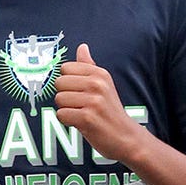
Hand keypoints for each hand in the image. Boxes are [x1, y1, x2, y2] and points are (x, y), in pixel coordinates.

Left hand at [54, 44, 142, 164]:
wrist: (126, 137)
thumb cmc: (110, 111)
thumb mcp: (104, 85)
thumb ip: (89, 67)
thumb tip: (82, 47)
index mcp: (100, 74)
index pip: (65, 68)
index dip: (68, 82)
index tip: (80, 92)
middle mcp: (97, 84)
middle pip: (59, 83)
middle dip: (65, 96)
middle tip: (80, 105)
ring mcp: (93, 101)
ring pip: (59, 99)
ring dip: (66, 110)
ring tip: (82, 114)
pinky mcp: (87, 118)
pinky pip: (61, 114)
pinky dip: (67, 121)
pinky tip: (81, 123)